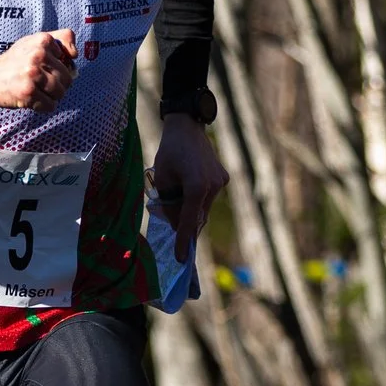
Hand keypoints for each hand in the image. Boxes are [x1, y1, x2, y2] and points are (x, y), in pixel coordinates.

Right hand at [0, 29, 77, 111]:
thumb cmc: (17, 60)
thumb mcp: (35, 42)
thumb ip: (60, 39)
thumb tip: (75, 54)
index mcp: (43, 40)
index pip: (71, 55)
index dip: (62, 64)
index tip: (47, 65)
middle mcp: (38, 55)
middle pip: (68, 78)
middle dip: (59, 84)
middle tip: (43, 82)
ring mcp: (33, 74)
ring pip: (61, 92)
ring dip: (52, 96)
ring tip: (39, 91)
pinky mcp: (28, 92)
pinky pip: (50, 105)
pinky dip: (44, 106)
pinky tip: (33, 99)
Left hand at [150, 113, 227, 259]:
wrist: (187, 126)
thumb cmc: (169, 151)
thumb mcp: (163, 179)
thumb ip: (170, 204)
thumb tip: (177, 225)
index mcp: (197, 186)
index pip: (188, 221)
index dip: (182, 241)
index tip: (180, 259)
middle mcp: (213, 186)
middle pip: (197, 216)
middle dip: (185, 225)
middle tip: (174, 233)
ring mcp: (220, 182)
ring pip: (203, 208)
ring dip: (191, 211)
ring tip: (178, 202)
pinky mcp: (222, 178)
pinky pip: (208, 197)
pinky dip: (198, 200)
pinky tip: (187, 189)